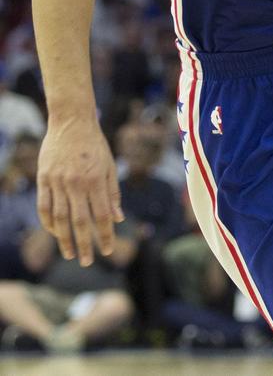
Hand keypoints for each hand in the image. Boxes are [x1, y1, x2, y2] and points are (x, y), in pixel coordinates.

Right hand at [37, 118, 123, 266]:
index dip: (105, 235)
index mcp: (95, 180)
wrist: (71, 121)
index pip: (101, 215)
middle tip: (87, 262)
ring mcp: (57, 181)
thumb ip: (112, 193)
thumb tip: (118, 218)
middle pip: (79, 221)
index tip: (107, 251)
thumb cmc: (95, 144)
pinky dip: (48, 222)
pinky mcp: (43, 178)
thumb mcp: (109, 166)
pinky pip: (44, 206)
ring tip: (70, 253)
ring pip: (59, 217)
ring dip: (64, 239)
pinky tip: (54, 232)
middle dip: (84, 244)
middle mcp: (75, 183)